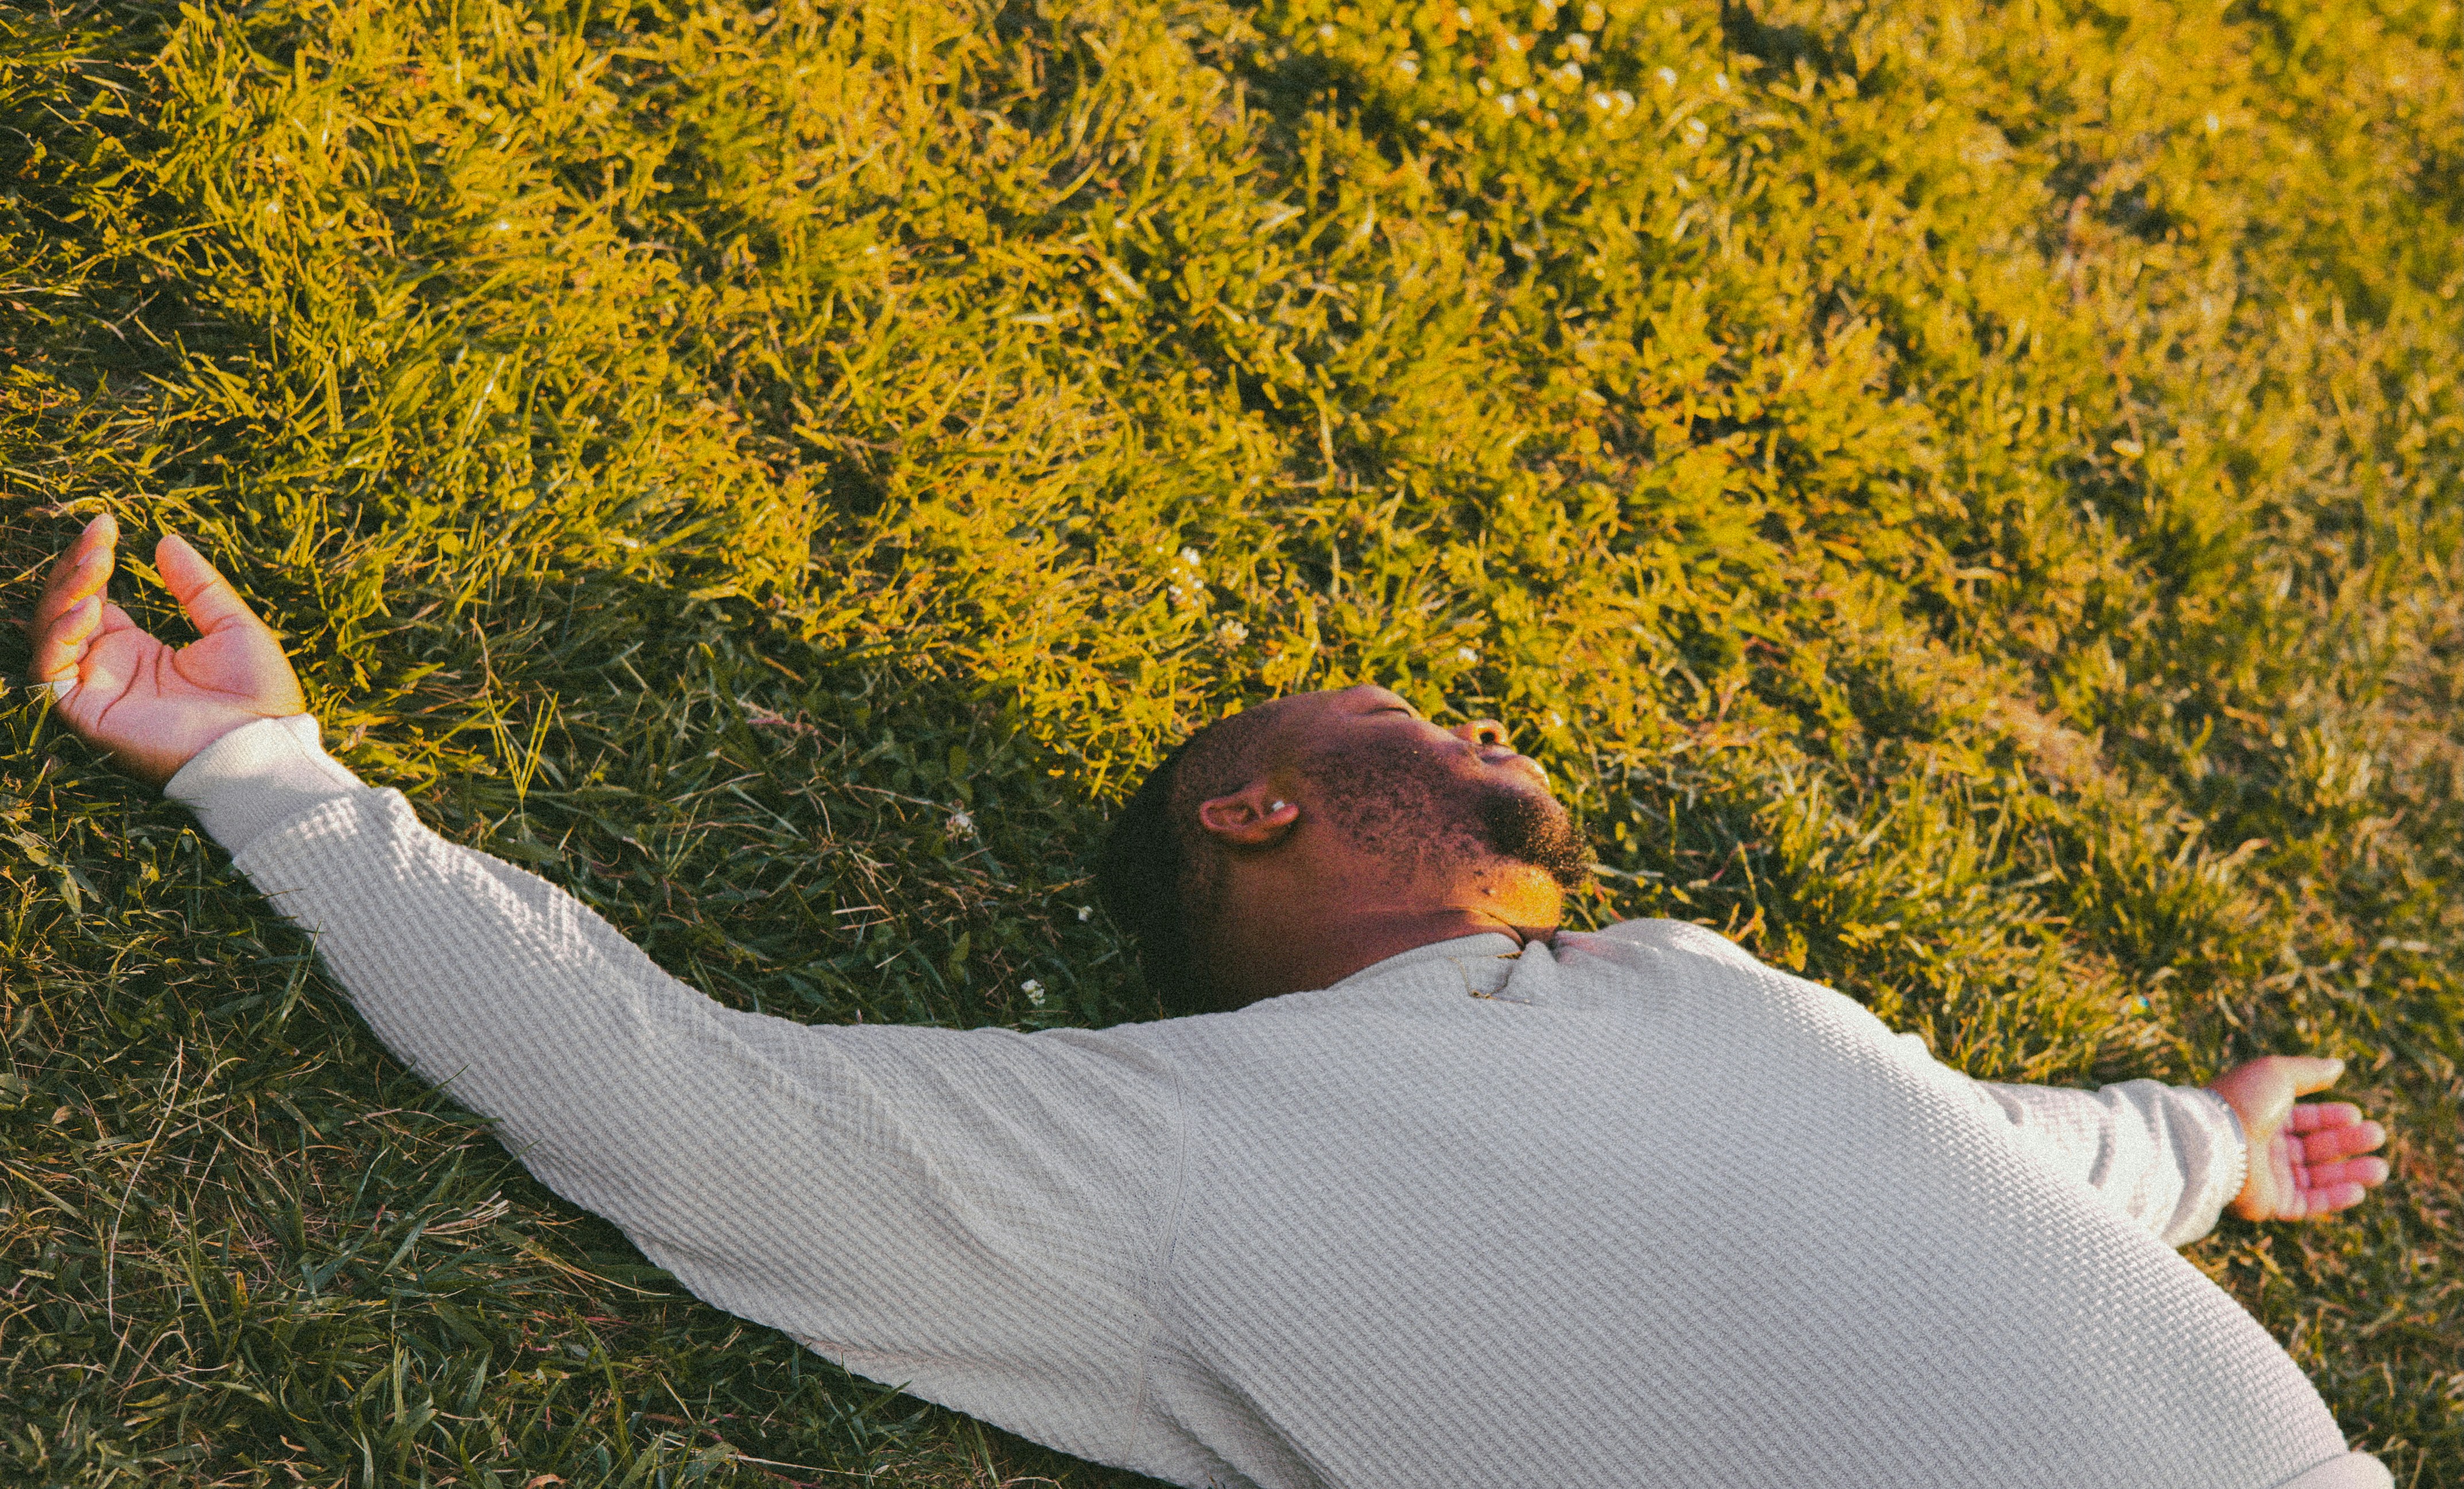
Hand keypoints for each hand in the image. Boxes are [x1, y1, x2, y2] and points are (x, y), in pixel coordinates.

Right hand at [25, 514, 305, 786]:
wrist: (262, 747)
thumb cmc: (258, 696)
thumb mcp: (232, 627)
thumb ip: (197, 586)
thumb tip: (165, 540)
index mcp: (138, 652)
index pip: (93, 597)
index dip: (92, 560)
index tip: (107, 523)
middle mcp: (109, 669)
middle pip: (66, 609)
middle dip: (76, 568)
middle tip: (100, 535)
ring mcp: (96, 690)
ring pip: (51, 633)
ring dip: (66, 592)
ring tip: (98, 561)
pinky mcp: (88, 714)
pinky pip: (52, 671)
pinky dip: (60, 637)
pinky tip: (89, 608)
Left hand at [2207, 1055, 2390, 1221]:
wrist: (2215, 1143)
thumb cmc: (2243, 1103)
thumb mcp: (2277, 1074)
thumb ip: (2310, 1071)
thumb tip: (2338, 1066)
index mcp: (2261, 1115)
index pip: (2305, 1118)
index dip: (2331, 1116)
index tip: (2356, 1114)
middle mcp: (2265, 1146)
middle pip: (2315, 1147)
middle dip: (2348, 1142)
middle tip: (2377, 1136)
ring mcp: (2268, 1176)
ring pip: (2317, 1177)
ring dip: (2351, 1173)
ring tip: (2380, 1168)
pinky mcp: (2270, 1203)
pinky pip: (2308, 1204)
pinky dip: (2334, 1199)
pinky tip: (2359, 1190)